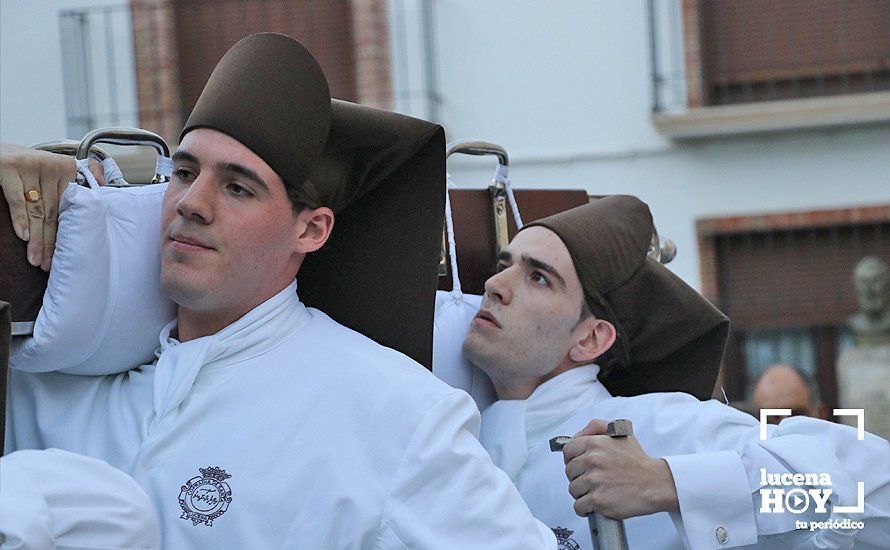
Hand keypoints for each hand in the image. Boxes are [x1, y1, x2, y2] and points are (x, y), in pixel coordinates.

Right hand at [1, 143, 103, 270]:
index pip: (69, 207)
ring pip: (37, 210)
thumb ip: (77, 177)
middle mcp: (51, 166)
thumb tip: (102, 182)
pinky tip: (23, 236)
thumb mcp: (52, 170)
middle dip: (51, 241)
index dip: (68, 231)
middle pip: (54, 212)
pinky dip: (20, 219)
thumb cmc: (26, 166)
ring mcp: (31, 165)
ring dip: (36, 238)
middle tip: (48, 263)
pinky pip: (17, 199)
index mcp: (66, 168)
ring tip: (36, 258)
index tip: (67, 253)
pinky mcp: (9, 167)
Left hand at [562, 419, 678, 519]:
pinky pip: (579, 506)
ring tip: (597, 491)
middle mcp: (593, 460)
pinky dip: (584, 508)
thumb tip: (576, 436)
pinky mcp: (599, 500)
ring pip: (573, 489)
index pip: (568, 451)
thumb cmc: (638, 461)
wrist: (656, 483)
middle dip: (578, 476)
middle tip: (593, 480)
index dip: (573, 459)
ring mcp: (595, 481)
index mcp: (595, 443)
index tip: (580, 465)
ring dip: (582, 493)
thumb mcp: (620, 433)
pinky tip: (594, 505)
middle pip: (569, 471)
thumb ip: (597, 427)